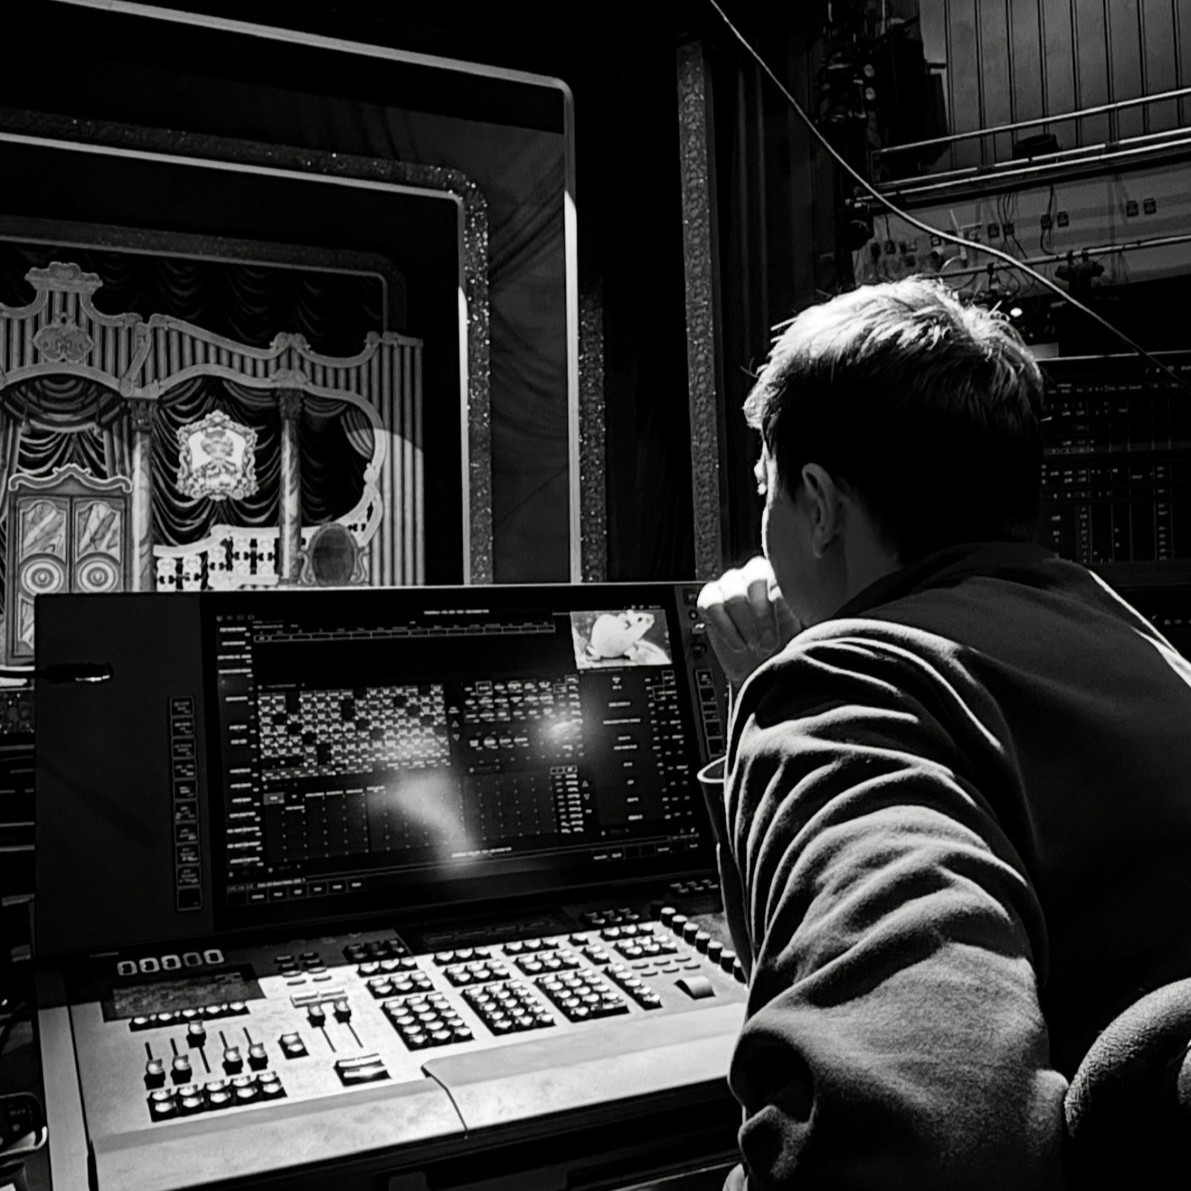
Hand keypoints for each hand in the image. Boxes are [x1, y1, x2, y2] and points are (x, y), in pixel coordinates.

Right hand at [697, 556, 799, 686]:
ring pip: (733, 595)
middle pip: (754, 581)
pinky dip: (725, 629)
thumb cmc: (784, 646)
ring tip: (755, 645)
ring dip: (745, 626)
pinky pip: (711, 606)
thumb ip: (793, 611)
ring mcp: (729, 585)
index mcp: (779, 575)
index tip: (784, 623)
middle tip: (769, 642)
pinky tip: (738, 645)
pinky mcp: (708, 600)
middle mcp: (753, 574)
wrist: (762, 669)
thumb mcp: (798, 631)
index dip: (779, 598)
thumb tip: (785, 598)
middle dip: (762, 616)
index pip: (777, 573)